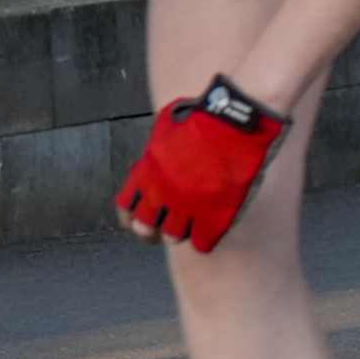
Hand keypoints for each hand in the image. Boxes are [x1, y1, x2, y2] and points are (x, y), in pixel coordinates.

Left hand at [116, 76, 286, 250]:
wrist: (235, 120)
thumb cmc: (203, 117)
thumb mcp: (164, 130)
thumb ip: (154, 154)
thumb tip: (151, 162)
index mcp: (146, 174)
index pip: (124, 209)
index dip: (130, 218)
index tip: (138, 220)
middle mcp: (161, 194)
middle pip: (146, 228)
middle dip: (152, 231)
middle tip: (161, 230)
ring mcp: (187, 206)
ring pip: (173, 237)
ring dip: (180, 232)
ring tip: (190, 225)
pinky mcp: (214, 213)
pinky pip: (202, 241)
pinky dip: (205, 239)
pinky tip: (210, 231)